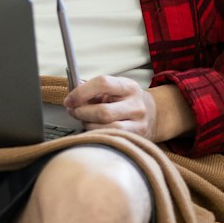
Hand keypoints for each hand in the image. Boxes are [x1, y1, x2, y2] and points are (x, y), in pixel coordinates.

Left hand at [64, 77, 195, 142]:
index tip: (69, 99)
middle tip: (72, 111)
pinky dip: (97, 135)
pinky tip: (93, 130)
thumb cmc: (126, 100)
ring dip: (88, 125)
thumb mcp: (115, 89)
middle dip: (82, 112)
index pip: (103, 83)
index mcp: (129, 87)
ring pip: (106, 128)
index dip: (82, 92)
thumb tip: (72, 91)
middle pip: (103, 111)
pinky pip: (111, 139)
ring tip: (84, 120)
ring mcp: (138, 124)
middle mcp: (136, 105)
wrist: (153, 114)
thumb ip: (93, 89)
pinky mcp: (137, 138)